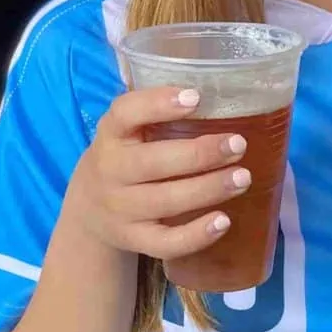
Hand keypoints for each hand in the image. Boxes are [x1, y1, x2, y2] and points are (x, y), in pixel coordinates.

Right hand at [68, 86, 249, 262]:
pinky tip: (223, 221)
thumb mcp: (127, 130)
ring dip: (208, 189)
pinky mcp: (133, 239)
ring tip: (242, 178)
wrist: (88, 210)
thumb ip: (158, 111)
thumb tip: (220, 88)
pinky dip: (196, 235)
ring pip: (166, 201)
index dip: (158, 103)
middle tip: (239, 144)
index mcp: (110, 134)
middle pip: (154, 163)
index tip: (196, 96)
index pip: (125, 113)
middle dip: (201, 153)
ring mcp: (120, 209)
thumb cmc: (124, 157)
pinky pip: (165, 243)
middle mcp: (111, 171)